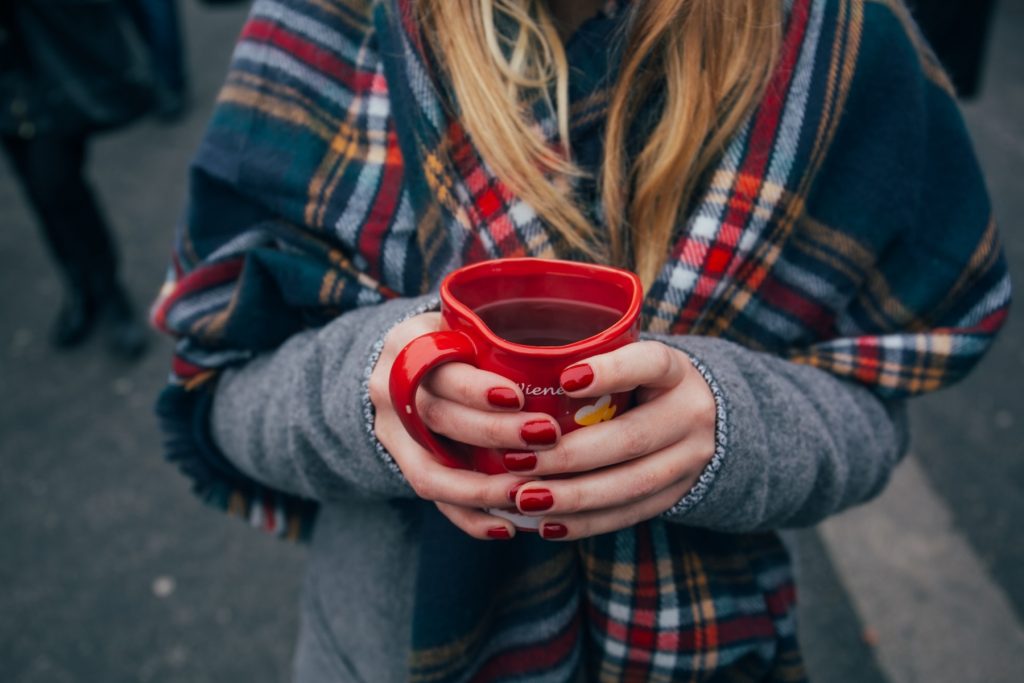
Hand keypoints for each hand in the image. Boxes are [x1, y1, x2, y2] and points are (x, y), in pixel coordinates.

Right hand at [367, 313, 562, 539]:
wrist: (405, 366)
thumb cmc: (457, 340)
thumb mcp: (466, 323)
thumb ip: (501, 336)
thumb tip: (581, 355)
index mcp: (408, 344)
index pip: (438, 367)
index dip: (475, 388)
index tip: (518, 397)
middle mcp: (389, 388)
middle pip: (437, 418)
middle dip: (493, 433)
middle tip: (546, 437)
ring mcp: (390, 432)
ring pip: (430, 471)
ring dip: (482, 488)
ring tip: (528, 494)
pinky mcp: (400, 464)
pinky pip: (432, 499)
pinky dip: (469, 517)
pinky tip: (507, 527)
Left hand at [507, 341, 716, 539]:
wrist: (702, 420)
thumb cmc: (640, 383)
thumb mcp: (629, 360)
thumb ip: (589, 362)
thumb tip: (514, 371)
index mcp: (675, 371)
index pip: (651, 364)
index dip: (611, 372)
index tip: (565, 379)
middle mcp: (690, 414)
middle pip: (631, 438)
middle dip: (569, 455)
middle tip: (517, 462)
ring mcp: (690, 460)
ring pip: (631, 484)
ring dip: (573, 496)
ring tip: (525, 499)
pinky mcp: (677, 495)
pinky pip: (630, 513)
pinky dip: (586, 522)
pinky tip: (548, 524)